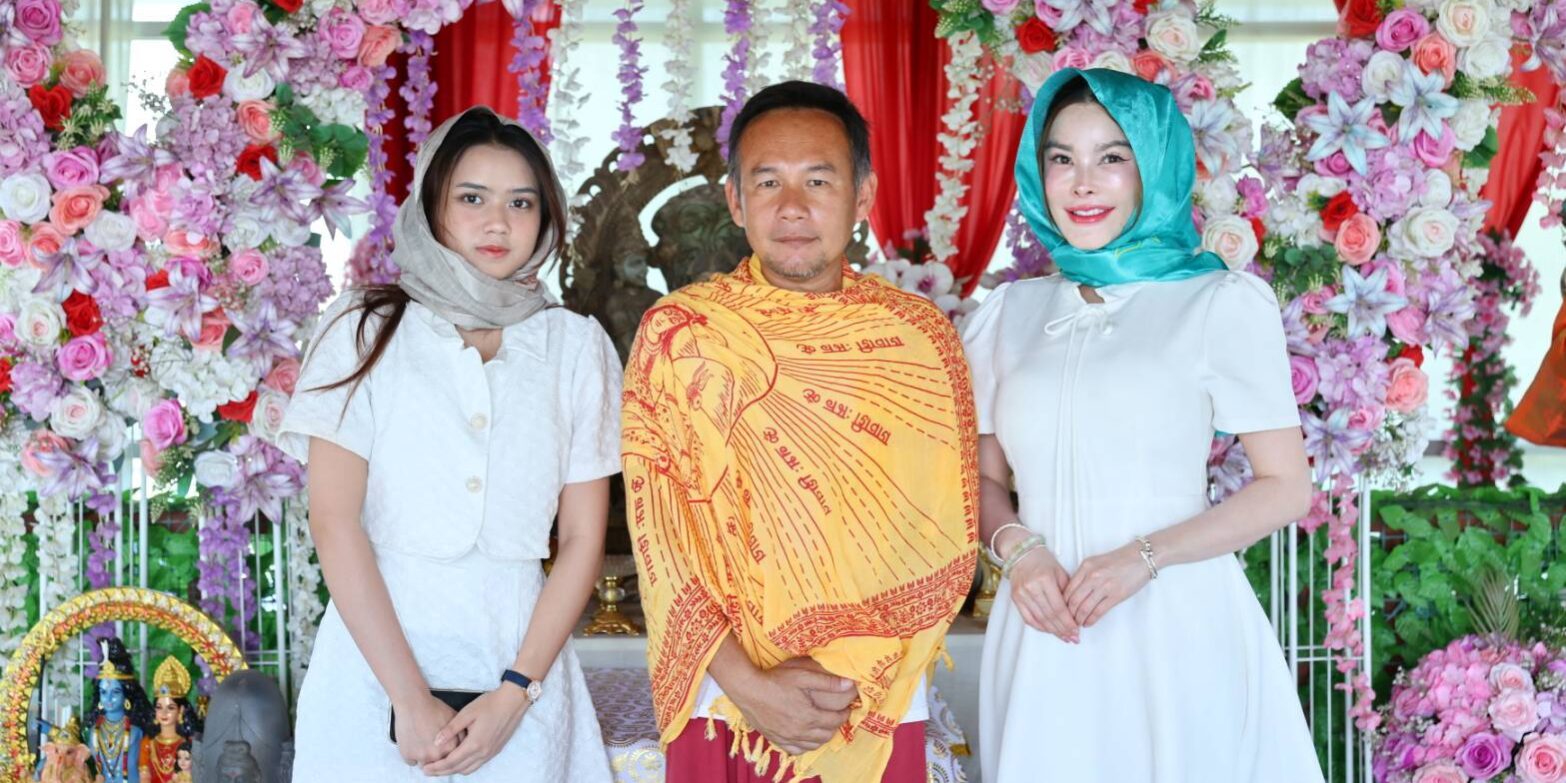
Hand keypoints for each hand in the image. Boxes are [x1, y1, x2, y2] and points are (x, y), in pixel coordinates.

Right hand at [392, 692, 458, 767]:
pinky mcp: (408, 755)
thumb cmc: (433, 708)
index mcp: (450, 747)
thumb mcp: (454, 719)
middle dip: (436, 756)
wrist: (414, 704)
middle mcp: (437, 755)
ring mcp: (421, 756)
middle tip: (431, 744)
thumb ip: (461, 734)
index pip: (451, 759)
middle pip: (438, 763)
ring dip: (423, 757)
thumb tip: (465, 744)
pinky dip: (411, 754)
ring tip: (422, 742)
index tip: (442, 748)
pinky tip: (413, 742)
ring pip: (424, 764)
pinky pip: (411, 761)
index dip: (447, 753)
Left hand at [420, 687, 530, 776]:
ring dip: (454, 770)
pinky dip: (465, 766)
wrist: (513, 701)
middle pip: (458, 769)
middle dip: (442, 772)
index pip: (451, 762)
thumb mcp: (467, 713)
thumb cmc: (490, 704)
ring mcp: (490, 753)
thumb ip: (450, 729)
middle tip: (428, 770)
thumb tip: (436, 741)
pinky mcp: (495, 750)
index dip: (436, 767)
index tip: (424, 768)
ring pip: (468, 770)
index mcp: (474, 744)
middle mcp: (483, 752)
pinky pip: (477, 765)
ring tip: (441, 767)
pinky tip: (458, 760)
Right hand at [729, 657, 856, 755]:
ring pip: (813, 745)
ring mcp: (787, 738)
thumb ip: (827, 682)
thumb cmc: (775, 681)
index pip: (836, 720)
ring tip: (823, 724)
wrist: (748, 690)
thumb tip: (849, 684)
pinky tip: (806, 736)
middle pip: (827, 734)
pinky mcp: (776, 739)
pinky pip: (796, 750)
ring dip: (822, 736)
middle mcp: (800, 731)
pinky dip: (805, 745)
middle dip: (835, 725)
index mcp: (809, 717)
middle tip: (836, 715)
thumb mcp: (803, 676)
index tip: (846, 708)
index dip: (844, 714)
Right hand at [1001, 532, 1076, 642]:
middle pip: (1049, 616)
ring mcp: (1021, 594)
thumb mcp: (1060, 573)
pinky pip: (1028, 618)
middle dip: (1063, 629)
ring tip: (1064, 637)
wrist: (1022, 554)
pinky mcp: (1015, 598)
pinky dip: (1040, 627)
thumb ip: (1067, 593)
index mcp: (1044, 579)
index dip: (1068, 622)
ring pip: (1039, 619)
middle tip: (1073, 637)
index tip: (1076, 630)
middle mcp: (1031, 587)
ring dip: (1053, 631)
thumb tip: (1074, 615)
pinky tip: (1049, 631)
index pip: (1058, 608)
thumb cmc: (1044, 562)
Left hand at [1063, 542, 1152, 627]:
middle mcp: (1093, 576)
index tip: (1061, 610)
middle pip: (1073, 600)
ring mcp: (1104, 586)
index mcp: (1086, 566)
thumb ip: (1084, 575)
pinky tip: (1088, 623)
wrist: (1141, 557)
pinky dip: (1091, 620)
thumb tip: (1073, 592)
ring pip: (1084, 608)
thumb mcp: (1096, 562)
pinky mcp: (1116, 595)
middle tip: (1068, 620)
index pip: (1068, 589)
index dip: (1062, 603)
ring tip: (1078, 624)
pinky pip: (1099, 611)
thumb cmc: (1120, 560)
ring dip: (1079, 619)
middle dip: (1068, 614)